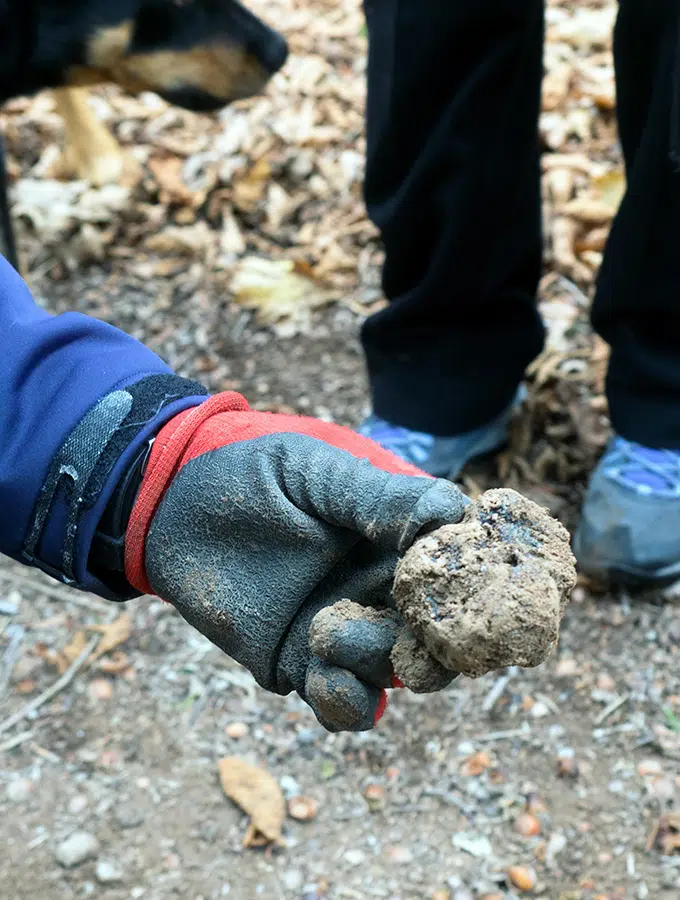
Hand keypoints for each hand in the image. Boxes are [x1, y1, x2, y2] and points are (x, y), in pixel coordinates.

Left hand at [125, 393, 465, 730]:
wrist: (171, 503)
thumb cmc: (249, 470)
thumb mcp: (316, 472)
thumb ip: (379, 498)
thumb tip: (455, 514)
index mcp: (396, 537)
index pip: (455, 570)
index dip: (468, 585)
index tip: (455, 587)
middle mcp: (378, 587)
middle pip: (436, 634)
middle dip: (431, 642)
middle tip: (403, 630)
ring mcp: (341, 627)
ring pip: (392, 672)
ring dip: (377, 665)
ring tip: (325, 631)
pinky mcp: (297, 662)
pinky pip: (342, 701)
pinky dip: (346, 703)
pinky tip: (320, 677)